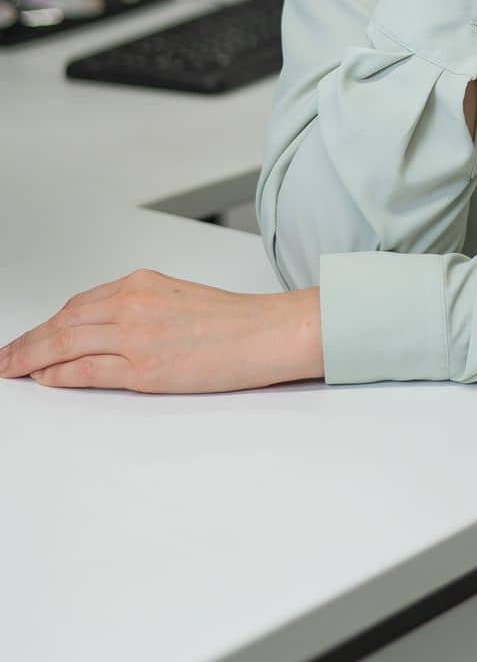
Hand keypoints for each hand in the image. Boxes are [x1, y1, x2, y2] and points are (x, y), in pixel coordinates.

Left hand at [0, 269, 323, 392]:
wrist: (266, 333)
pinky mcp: (143, 368)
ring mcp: (135, 335)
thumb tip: (105, 332)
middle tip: (4, 356)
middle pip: (62, 323)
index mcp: (141, 283)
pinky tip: (43, 379)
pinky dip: (58, 375)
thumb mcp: (178, 300)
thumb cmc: (233, 322)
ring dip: (30, 357)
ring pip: (64, 344)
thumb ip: (140, 310)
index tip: (30, 335)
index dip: (47, 323)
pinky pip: (85, 370)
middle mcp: (132, 303)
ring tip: (10, 368)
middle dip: (27, 341)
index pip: (78, 304)